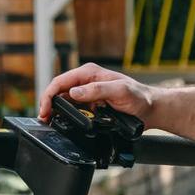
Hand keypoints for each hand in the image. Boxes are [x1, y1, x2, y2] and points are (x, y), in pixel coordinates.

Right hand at [38, 63, 157, 124]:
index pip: (61, 81)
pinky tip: (62, 122)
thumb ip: (97, 90)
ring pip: (64, 99)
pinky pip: (74, 107)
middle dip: (48, 103)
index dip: (49, 95)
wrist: (150, 108)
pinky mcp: (91, 103)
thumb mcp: (120, 92)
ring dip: (56, 110)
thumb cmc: (139, 98)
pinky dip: (66, 114)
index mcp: (90, 73)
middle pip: (59, 90)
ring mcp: (88, 92)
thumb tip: (74, 93)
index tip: (45, 110)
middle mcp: (87, 80)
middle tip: (44, 119)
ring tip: (49, 122)